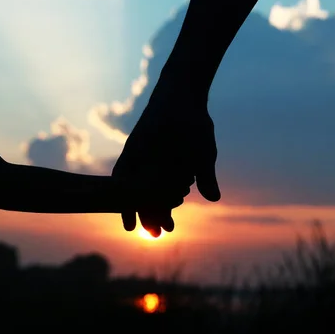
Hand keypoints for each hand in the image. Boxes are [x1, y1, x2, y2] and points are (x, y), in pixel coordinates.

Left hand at [112, 79, 220, 236]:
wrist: (182, 99)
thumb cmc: (195, 126)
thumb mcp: (203, 154)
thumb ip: (206, 176)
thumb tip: (214, 199)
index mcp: (170, 176)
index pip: (165, 202)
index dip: (166, 216)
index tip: (169, 231)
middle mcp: (153, 172)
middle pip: (148, 200)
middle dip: (151, 217)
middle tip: (155, 234)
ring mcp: (140, 162)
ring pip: (133, 190)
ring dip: (134, 208)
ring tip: (135, 226)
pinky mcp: (130, 152)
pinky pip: (121, 173)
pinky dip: (120, 187)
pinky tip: (120, 198)